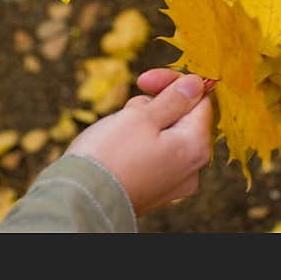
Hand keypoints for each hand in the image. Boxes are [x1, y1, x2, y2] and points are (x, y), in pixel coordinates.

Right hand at [66, 69, 212, 215]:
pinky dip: (139, 144)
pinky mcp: (155, 189)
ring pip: (166, 135)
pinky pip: (155, 154)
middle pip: (183, 119)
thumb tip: (198, 84)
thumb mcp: (142, 116)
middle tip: (127, 109)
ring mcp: (174, 182)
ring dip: (144, 124)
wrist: (81, 199)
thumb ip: (174, 98)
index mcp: (196, 147)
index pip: (199, 100)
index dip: (173, 84)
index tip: (144, 80)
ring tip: (118, 132)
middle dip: (155, 105)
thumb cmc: (110, 155)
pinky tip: (118, 147)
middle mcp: (192, 168)